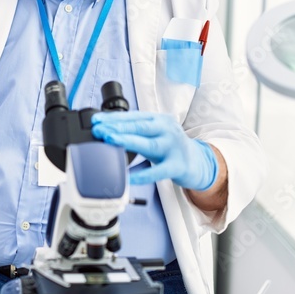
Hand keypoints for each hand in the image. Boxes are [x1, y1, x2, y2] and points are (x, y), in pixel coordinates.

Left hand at [91, 111, 217, 189]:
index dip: (114, 118)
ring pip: (148, 144)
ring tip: (110, 140)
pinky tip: (128, 177)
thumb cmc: (169, 146)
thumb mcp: (155, 133)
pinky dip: (142, 175)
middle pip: (140, 126)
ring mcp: (173, 148)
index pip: (134, 116)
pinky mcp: (177, 166)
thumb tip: (106, 132)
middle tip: (98, 129)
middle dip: (117, 127)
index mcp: (159, 120)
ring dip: (127, 141)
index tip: (96, 120)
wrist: (197, 162)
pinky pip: (157, 172)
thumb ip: (135, 131)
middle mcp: (167, 130)